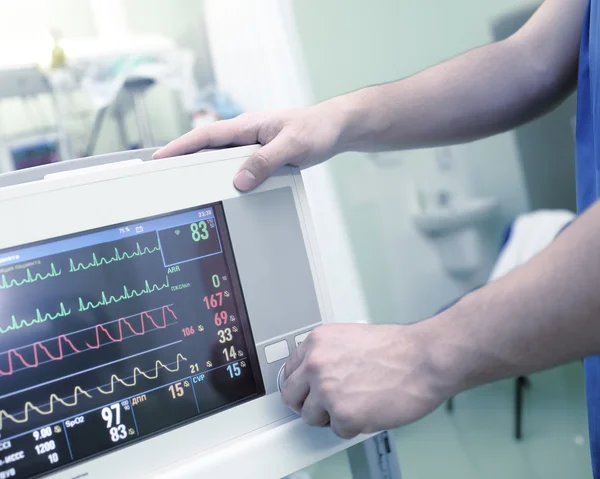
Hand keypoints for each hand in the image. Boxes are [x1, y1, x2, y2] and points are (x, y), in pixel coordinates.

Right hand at [153, 102, 344, 190]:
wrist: (333, 128)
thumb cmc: (315, 130)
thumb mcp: (292, 146)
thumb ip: (266, 162)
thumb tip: (240, 180)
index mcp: (247, 126)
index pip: (207, 135)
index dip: (181, 146)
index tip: (160, 157)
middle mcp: (246, 133)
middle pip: (207, 147)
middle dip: (184, 158)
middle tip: (162, 175)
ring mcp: (252, 144)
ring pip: (220, 157)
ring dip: (203, 168)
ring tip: (185, 185)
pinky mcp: (260, 154)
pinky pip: (235, 164)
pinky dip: (224, 174)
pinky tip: (222, 186)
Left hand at [282, 323, 447, 438]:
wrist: (424, 359)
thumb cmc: (399, 349)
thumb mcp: (350, 338)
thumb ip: (328, 355)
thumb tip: (315, 374)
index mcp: (317, 342)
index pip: (290, 370)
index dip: (301, 384)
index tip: (307, 390)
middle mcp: (316, 364)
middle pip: (292, 395)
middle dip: (308, 403)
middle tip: (325, 405)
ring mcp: (327, 390)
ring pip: (310, 417)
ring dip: (330, 416)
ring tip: (355, 404)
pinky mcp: (343, 415)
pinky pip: (337, 431)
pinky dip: (353, 426)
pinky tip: (369, 409)